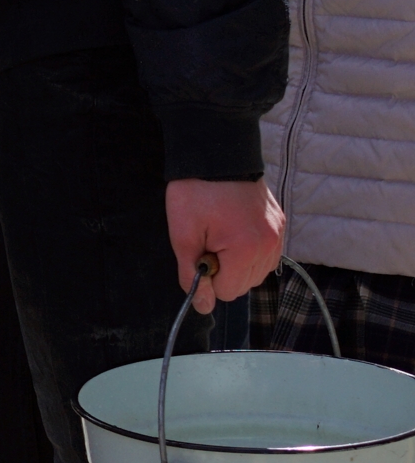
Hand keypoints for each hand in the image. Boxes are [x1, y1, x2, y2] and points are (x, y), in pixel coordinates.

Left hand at [167, 179, 284, 311]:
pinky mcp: (280, 224)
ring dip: (237, 263)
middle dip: (223, 271)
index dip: (207, 277)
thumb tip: (202, 307)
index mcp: (247, 249)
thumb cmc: (195, 193)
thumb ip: (192, 274)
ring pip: (257, 272)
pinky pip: (266, 254)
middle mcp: (270, 245)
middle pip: (244, 285)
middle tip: (209, 241)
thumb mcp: (183, 235)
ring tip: (221, 234)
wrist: (216, 155)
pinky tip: (234, 231)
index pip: (227, 291)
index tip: (200, 252)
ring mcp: (278, 235)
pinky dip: (249, 251)